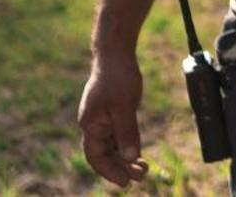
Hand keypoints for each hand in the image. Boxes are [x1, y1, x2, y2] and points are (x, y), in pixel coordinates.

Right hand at [78, 52, 149, 187]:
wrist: (116, 53)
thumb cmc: (117, 77)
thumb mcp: (124, 106)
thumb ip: (127, 132)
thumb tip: (130, 157)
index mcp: (90, 124)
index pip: (96, 156)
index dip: (109, 171)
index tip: (124, 182)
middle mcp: (94, 124)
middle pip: (105, 154)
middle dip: (121, 167)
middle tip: (141, 176)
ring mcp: (104, 119)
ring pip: (113, 146)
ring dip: (126, 158)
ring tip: (144, 169)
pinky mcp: (114, 112)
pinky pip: (119, 135)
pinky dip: (128, 145)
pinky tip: (139, 154)